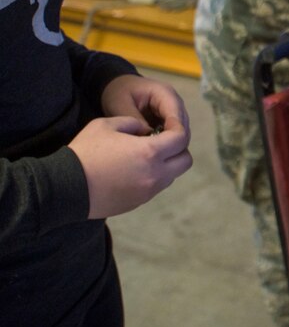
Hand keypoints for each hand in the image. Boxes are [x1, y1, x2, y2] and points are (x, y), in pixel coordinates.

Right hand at [70, 74, 193, 218]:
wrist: (64, 188)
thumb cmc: (85, 153)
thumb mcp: (107, 125)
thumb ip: (133, 123)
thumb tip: (146, 130)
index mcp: (150, 152)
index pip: (182, 139)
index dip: (179, 128)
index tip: (170, 124)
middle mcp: (155, 174)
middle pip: (185, 161)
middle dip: (178, 149)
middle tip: (162, 141)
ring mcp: (148, 191)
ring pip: (172, 176)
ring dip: (166, 164)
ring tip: (145, 156)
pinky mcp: (138, 202)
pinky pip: (156, 187)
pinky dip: (153, 177)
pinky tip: (134, 170)